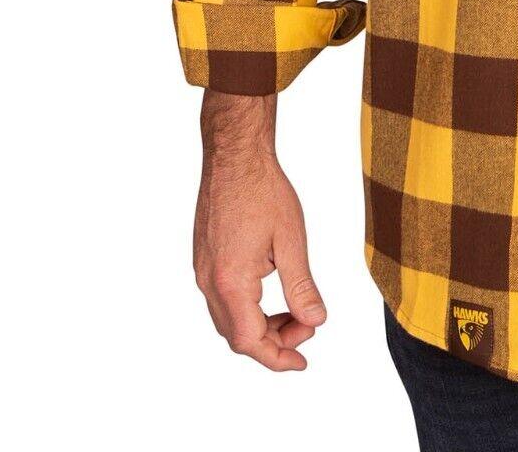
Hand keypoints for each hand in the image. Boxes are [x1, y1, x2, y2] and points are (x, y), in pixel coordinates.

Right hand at [192, 91, 326, 371]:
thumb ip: (301, 286)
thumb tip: (315, 321)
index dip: (277, 357)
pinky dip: (247, 308)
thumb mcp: (291, 240)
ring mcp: (203, 271)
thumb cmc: (262, 190)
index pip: (251, 341)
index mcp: (231, 282)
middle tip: (306, 329)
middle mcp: (210, 282)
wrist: (234, 155)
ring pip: (228, 319)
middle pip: (236, 336)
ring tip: (293, 313)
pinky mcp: (204, 259)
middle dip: (273, 341)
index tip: (302, 361)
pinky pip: (222, 299)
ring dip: (259, 326)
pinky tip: (270, 295)